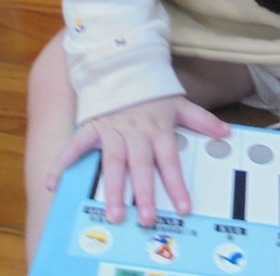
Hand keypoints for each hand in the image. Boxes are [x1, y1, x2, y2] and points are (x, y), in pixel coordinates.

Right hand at [46, 95, 229, 226]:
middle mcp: (136, 131)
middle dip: (143, 192)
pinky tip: (53, 182)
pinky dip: (64, 161)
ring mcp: (113, 129)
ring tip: (113, 213)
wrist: (124, 62)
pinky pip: (77, 144)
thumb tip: (226, 132)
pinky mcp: (93, 125)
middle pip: (140, 164)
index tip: (183, 206)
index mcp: (158, 127)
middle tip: (145, 218)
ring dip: (113, 187)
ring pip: (113, 161)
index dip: (177, 183)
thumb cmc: (153, 88)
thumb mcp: (179, 101)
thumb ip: (202, 120)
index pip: (169, 159)